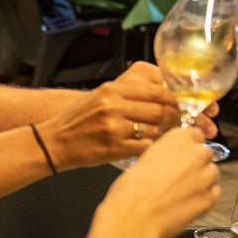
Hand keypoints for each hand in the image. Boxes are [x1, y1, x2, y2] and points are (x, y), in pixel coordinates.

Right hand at [37, 61, 184, 169]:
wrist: (55, 141)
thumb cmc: (78, 120)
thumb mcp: (101, 96)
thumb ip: (129, 93)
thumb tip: (163, 94)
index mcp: (112, 89)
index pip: (156, 90)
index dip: (175, 99)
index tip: (182, 104)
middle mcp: (114, 106)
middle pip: (160, 109)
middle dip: (176, 117)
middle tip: (181, 122)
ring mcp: (114, 128)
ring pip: (156, 129)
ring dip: (166, 134)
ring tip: (166, 136)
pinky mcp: (114, 148)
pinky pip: (146, 147)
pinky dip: (154, 148)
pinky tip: (153, 148)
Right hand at [103, 128, 218, 237]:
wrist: (136, 214)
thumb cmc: (134, 188)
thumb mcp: (147, 158)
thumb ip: (168, 154)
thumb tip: (174, 160)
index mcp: (179, 138)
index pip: (196, 135)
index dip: (188, 147)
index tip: (184, 155)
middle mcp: (197, 153)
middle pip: (206, 154)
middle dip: (196, 164)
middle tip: (179, 177)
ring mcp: (206, 176)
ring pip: (211, 174)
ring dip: (201, 181)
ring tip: (180, 192)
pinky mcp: (209, 198)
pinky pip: (213, 194)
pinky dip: (203, 198)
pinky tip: (185, 202)